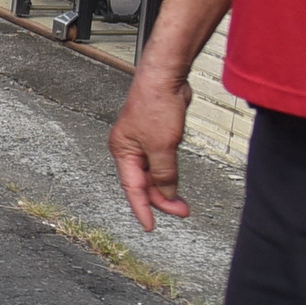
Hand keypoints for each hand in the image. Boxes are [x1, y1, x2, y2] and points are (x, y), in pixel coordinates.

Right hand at [110, 69, 192, 230]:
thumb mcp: (162, 146)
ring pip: (153, 173)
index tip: (150, 226)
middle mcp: (129, 148)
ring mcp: (142, 142)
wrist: (165, 78)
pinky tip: (176, 180)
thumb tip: (166, 193)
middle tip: (182, 211)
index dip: (142, 208)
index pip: (132, 187)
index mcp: (123, 151)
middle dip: (161, 199)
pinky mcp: (156, 136)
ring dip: (166, 188)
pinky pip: (161, 162)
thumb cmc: (155, 105)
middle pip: (143, 183)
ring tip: (182, 202)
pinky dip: (168, 174)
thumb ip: (164, 173)